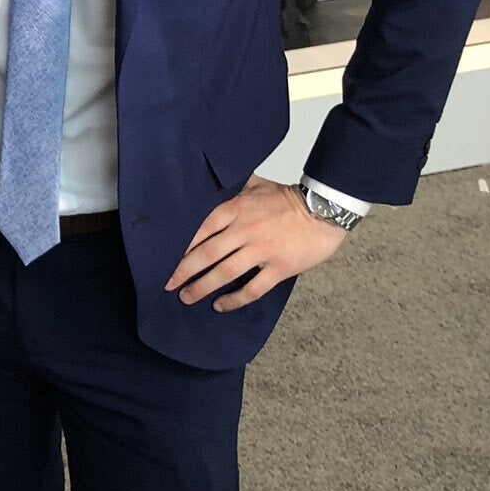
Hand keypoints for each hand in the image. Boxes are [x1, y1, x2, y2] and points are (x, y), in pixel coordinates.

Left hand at [166, 176, 346, 312]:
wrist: (325, 210)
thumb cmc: (288, 198)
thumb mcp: (255, 184)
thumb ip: (232, 189)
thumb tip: (208, 185)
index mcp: (236, 209)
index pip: (200, 229)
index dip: (180, 247)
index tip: (164, 259)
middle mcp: (244, 231)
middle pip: (206, 254)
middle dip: (183, 272)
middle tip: (167, 284)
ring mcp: (262, 251)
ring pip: (224, 273)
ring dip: (202, 288)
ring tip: (187, 297)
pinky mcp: (278, 268)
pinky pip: (252, 289)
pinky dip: (234, 300)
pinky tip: (220, 306)